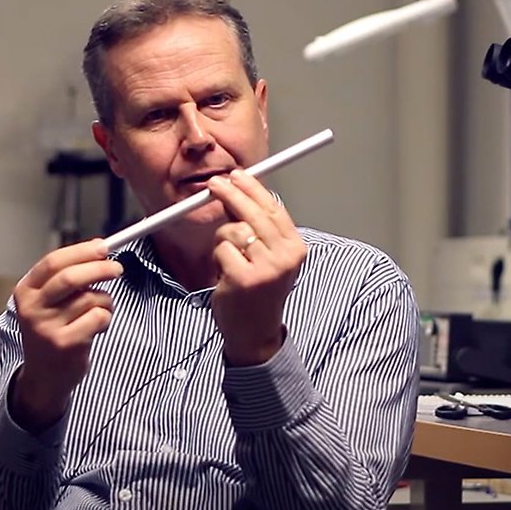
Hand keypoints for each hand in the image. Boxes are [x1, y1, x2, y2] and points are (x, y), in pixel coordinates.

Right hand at [10, 239, 122, 431]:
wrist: (44, 377)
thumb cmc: (53, 331)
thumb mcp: (48, 302)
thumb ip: (66, 279)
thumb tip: (99, 250)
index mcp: (26, 291)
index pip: (53, 262)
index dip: (81, 251)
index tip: (103, 247)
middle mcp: (32, 309)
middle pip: (71, 278)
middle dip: (100, 269)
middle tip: (117, 269)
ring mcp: (48, 327)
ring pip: (90, 299)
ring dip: (105, 301)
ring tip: (99, 311)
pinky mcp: (66, 343)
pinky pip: (99, 317)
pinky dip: (106, 318)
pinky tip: (97, 328)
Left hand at [206, 169, 305, 365]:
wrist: (255, 333)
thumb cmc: (259, 292)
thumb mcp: (269, 257)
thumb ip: (258, 228)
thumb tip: (237, 192)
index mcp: (295, 248)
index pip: (274, 208)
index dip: (253, 188)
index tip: (236, 176)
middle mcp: (285, 257)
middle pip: (254, 212)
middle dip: (231, 194)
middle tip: (214, 185)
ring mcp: (266, 269)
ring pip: (233, 231)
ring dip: (222, 241)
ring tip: (229, 260)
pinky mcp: (244, 279)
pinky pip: (221, 250)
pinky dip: (218, 258)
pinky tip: (225, 274)